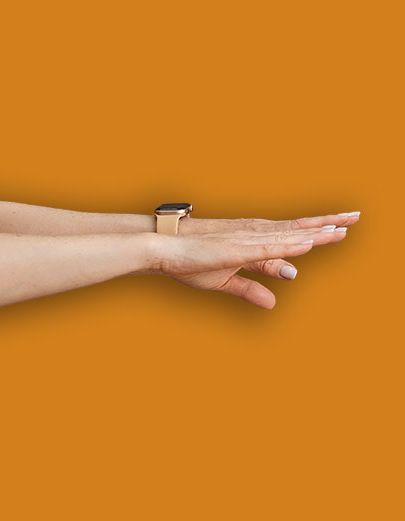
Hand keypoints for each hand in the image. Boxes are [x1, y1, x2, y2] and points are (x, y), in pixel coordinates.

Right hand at [154, 221, 352, 308]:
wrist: (164, 252)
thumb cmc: (191, 263)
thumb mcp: (225, 280)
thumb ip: (251, 289)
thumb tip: (274, 303)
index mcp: (252, 242)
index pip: (292, 234)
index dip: (317, 230)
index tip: (343, 226)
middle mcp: (253, 236)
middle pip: (296, 229)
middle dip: (326, 224)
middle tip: (355, 217)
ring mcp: (245, 241)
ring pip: (286, 237)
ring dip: (313, 234)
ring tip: (340, 231)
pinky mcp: (234, 249)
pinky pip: (267, 248)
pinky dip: (288, 246)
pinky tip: (306, 245)